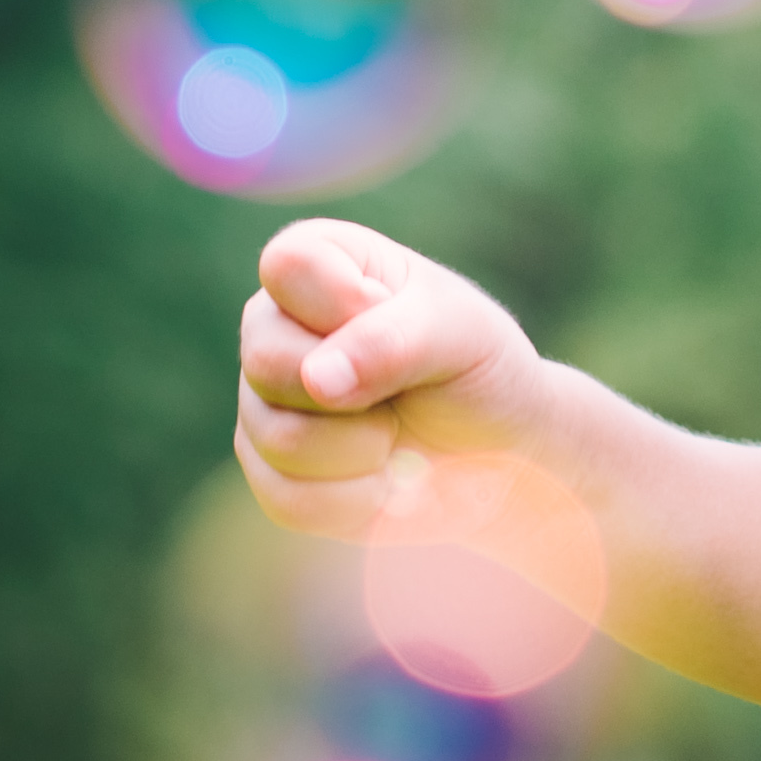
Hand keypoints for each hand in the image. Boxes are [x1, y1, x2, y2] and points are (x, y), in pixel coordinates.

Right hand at [233, 221, 550, 534]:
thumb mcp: (459, 334)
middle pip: (267, 362)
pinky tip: (386, 479)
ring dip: (366, 451)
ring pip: (279, 439)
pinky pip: (287, 498)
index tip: (403, 320)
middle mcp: (273, 325)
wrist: (498, 456)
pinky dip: (357, 500)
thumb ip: (391, 340)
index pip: (289, 266)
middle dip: (359, 393)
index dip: (346, 306)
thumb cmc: (477, 370)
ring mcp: (262, 400)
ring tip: (399, 434)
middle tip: (405, 391)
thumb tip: (316, 379)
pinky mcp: (269, 470)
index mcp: (318, 261)